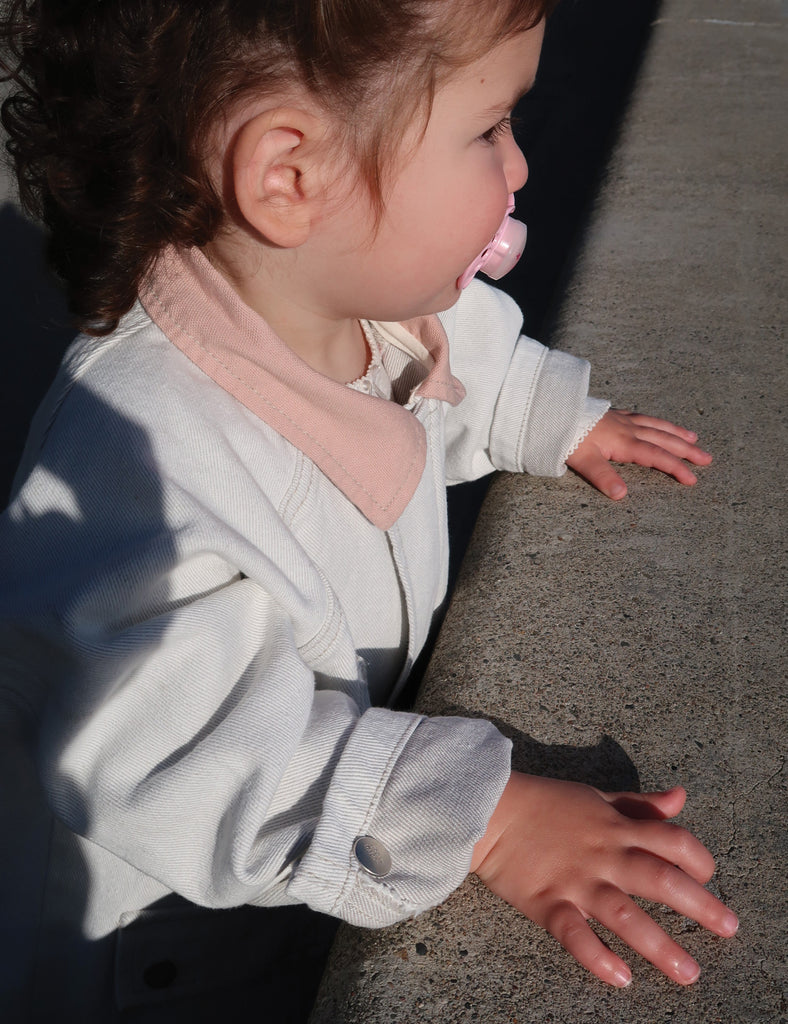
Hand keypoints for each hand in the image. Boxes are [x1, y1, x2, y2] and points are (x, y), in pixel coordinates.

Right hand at [471, 773, 737, 986]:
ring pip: (626, 915)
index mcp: (616, 826)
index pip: (671, 840)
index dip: (699, 859)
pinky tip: (621, 978)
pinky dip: (598, 956)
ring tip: (689, 972)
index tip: (710, 877)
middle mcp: (603, 854)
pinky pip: (576, 934)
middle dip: (700, 905)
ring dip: (660, 946)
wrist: (490, 810)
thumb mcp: (596, 796)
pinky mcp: (548, 903)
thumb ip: (639, 803)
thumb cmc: (544, 803)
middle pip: (660, 879)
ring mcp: (576, 880)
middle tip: (729, 928)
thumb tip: (680, 797)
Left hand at [566, 409, 711, 498]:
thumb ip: (603, 477)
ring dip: (675, 432)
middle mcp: (627, 428)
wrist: (552, 410)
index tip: (693, 479)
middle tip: (707, 458)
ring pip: (655, 425)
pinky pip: (642, 416)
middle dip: (686, 450)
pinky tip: (657, 423)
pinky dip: (656, 421)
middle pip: (663, 439)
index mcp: (624, 442)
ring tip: (693, 437)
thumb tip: (622, 495)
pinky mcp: (612, 413)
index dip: (676, 468)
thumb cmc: (564, 436)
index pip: (656, 457)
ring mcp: (621, 419)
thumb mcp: (582, 460)